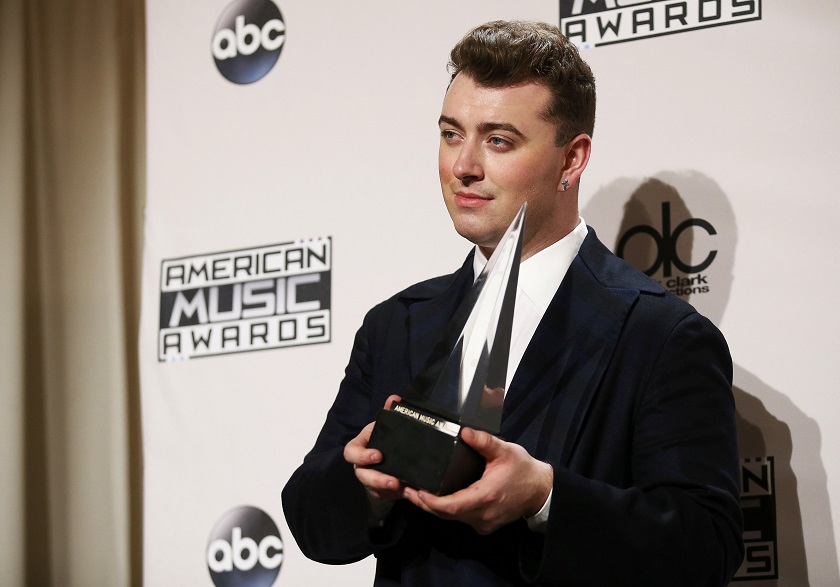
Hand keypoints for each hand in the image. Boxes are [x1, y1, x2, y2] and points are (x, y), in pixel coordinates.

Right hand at [343, 395, 405, 500]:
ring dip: (391, 490)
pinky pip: (389, 496)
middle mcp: (362, 467)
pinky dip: (401, 494)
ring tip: (406, 489)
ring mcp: (371, 481)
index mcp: (358, 448)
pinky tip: (413, 492)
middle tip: (395, 481)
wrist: (386, 452)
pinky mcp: (382, 491)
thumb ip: (389, 412)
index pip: (352, 453)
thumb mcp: (384, 425)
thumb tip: (394, 399)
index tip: (378, 455)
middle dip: (379, 480)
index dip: (362, 456)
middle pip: (364, 477)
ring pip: (377, 489)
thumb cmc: (381, 437)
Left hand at [403, 427, 552, 534]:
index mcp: (485, 496)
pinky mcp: (484, 524)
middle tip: (405, 487)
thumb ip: (484, 441)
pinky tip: (435, 497)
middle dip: (424, 502)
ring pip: (451, 518)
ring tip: (414, 491)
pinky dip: (446, 509)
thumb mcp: (505, 450)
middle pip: (446, 514)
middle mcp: (482, 514)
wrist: (541, 490)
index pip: (451, 505)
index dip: (431, 501)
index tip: (415, 490)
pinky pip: (460, 518)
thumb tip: (464, 431)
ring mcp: (483, 522)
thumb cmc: (523, 469)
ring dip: (433, 507)